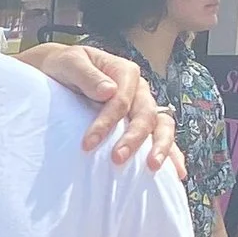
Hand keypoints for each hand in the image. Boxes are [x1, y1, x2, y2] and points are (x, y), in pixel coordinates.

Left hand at [30, 44, 176, 169]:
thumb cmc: (64, 67)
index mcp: (125, 72)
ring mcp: (143, 107)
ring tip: (153, 166)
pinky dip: (171, 153)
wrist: (61, 73)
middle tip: (117, 159)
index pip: (121, 100)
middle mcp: (139, 90)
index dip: (106, 123)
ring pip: (161, 125)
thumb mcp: (69, 64)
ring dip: (160, 146)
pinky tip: (177, 172)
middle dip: (133, 138)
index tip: (87, 144)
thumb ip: (87, 76)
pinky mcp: (140, 123)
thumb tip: (109, 91)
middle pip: (145, 115)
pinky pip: (160, 137)